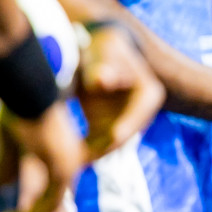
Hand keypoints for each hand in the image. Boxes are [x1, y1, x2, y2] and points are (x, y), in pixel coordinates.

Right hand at [4, 102, 84, 211]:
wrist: (28, 91)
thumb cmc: (19, 108)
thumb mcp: (12, 142)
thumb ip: (10, 163)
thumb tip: (4, 186)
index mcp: (66, 151)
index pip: (56, 187)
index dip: (37, 204)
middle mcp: (73, 160)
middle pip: (56, 199)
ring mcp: (70, 165)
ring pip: (52, 205)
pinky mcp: (62, 170)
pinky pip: (49, 203)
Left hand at [76, 20, 163, 159]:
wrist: (93, 49)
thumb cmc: (100, 47)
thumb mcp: (101, 55)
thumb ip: (100, 69)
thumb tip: (102, 81)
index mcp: (149, 96)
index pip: (129, 126)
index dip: (108, 141)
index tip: (85, 153)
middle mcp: (142, 113)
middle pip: (118, 142)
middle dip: (96, 153)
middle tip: (69, 164)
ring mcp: (126, 122)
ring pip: (106, 147)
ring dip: (87, 155)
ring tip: (62, 162)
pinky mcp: (109, 127)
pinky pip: (96, 145)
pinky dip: (81, 150)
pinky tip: (62, 154)